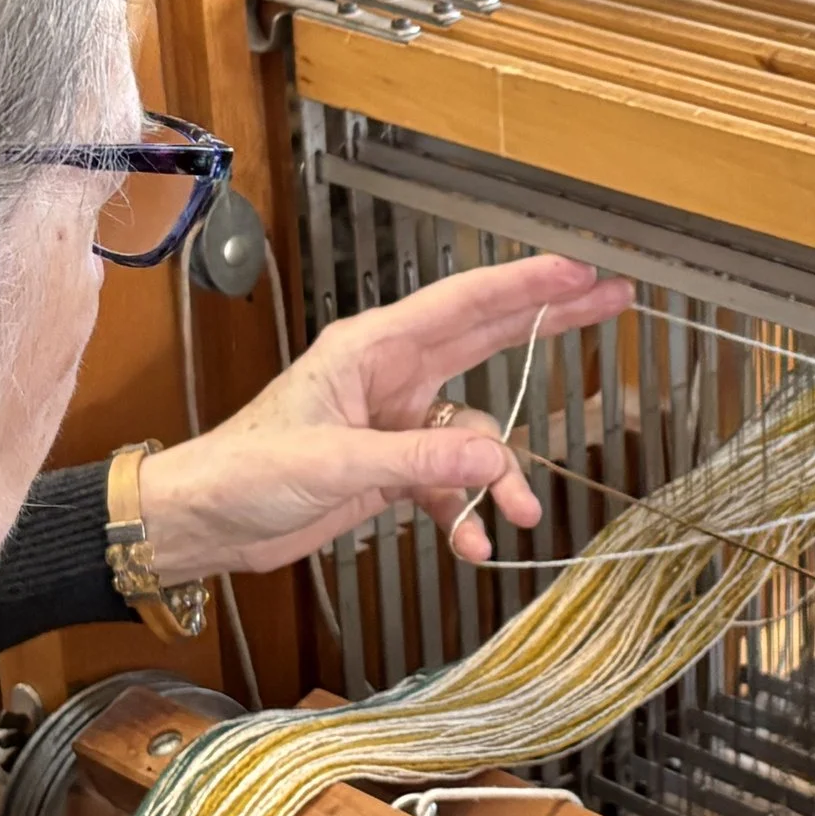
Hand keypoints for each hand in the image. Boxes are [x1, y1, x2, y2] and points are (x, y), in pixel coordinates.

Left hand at [136, 255, 633, 578]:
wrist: (203, 522)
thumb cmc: (243, 470)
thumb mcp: (334, 461)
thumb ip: (419, 461)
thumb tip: (492, 463)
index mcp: (372, 350)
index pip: (464, 303)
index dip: (527, 284)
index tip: (580, 270)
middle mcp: (392, 377)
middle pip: (487, 339)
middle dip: (549, 324)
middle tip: (612, 300)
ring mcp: (397, 423)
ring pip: (477, 437)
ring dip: (500, 477)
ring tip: (519, 513)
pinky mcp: (394, 468)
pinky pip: (451, 485)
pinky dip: (464, 515)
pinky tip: (469, 545)